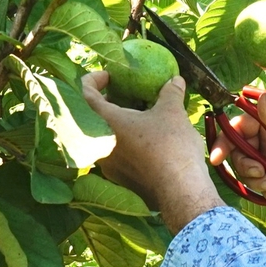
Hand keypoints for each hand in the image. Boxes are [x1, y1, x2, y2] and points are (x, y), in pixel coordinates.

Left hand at [79, 72, 220, 232]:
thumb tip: (175, 79)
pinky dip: (124, 140)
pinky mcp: (120, 178)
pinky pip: (116, 153)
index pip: (86, 94)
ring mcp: (108, 165)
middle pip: (93, 116)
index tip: (108, 75)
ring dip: (117, 122)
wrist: (179, 190)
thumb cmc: (171, 146)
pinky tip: (145, 138)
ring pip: (105, 136)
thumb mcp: (172, 111)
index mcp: (105, 123)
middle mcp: (99, 144)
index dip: (93, 80)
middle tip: (125, 93)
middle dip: (108, 102)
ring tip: (138, 115)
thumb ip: (170, 92)